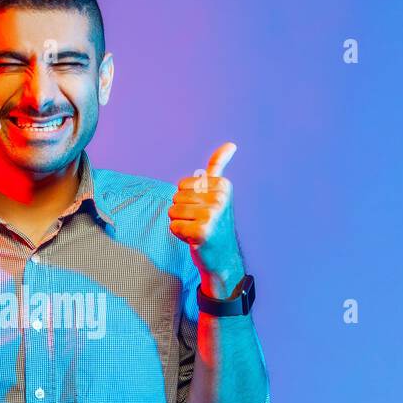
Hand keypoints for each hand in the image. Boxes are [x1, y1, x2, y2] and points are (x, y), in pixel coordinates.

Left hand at [168, 142, 244, 297]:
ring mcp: (212, 214)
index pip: (182, 184)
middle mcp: (219, 197)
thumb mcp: (217, 193)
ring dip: (180, 223)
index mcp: (222, 185)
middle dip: (183, 212)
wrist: (223, 257)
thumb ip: (217, 168)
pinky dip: (179, 235)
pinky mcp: (202, 230)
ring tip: (197, 230)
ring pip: (172, 211)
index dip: (187, 199)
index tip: (204, 210)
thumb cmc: (214, 223)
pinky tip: (194, 239)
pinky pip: (173, 226)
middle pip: (175, 197)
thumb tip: (230, 144)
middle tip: (200, 223)